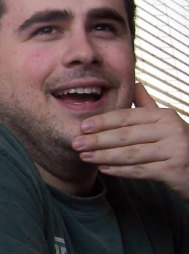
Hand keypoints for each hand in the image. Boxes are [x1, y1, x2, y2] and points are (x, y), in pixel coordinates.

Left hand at [72, 83, 188, 200]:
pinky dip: (121, 170)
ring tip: (84, 156)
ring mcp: (175, 151)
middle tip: (76, 143)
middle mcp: (172, 130)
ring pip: (131, 154)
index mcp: (165, 116)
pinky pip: (142, 170)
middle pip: (126, 135)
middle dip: (98, 140)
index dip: (103, 122)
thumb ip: (148, 105)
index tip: (82, 127)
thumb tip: (135, 82)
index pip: (127, 117)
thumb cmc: (179, 144)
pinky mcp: (176, 170)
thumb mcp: (166, 122)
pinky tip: (104, 169)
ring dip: (104, 156)